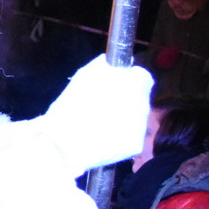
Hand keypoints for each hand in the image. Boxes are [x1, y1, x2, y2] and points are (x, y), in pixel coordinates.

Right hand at [39, 56, 153, 170]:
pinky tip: (103, 138)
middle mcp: (143, 104)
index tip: (117, 84)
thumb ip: (104, 65)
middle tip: (104, 104)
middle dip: (126, 99)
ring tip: (100, 123)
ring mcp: (141, 126)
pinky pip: (131, 137)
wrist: (65, 144)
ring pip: (136, 118)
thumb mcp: (84, 76)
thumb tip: (115, 63)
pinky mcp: (136, 146)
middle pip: (140, 97)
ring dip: (124, 117)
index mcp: (132, 83)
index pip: (143, 76)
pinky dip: (121, 137)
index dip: (130, 78)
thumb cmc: (71, 105)